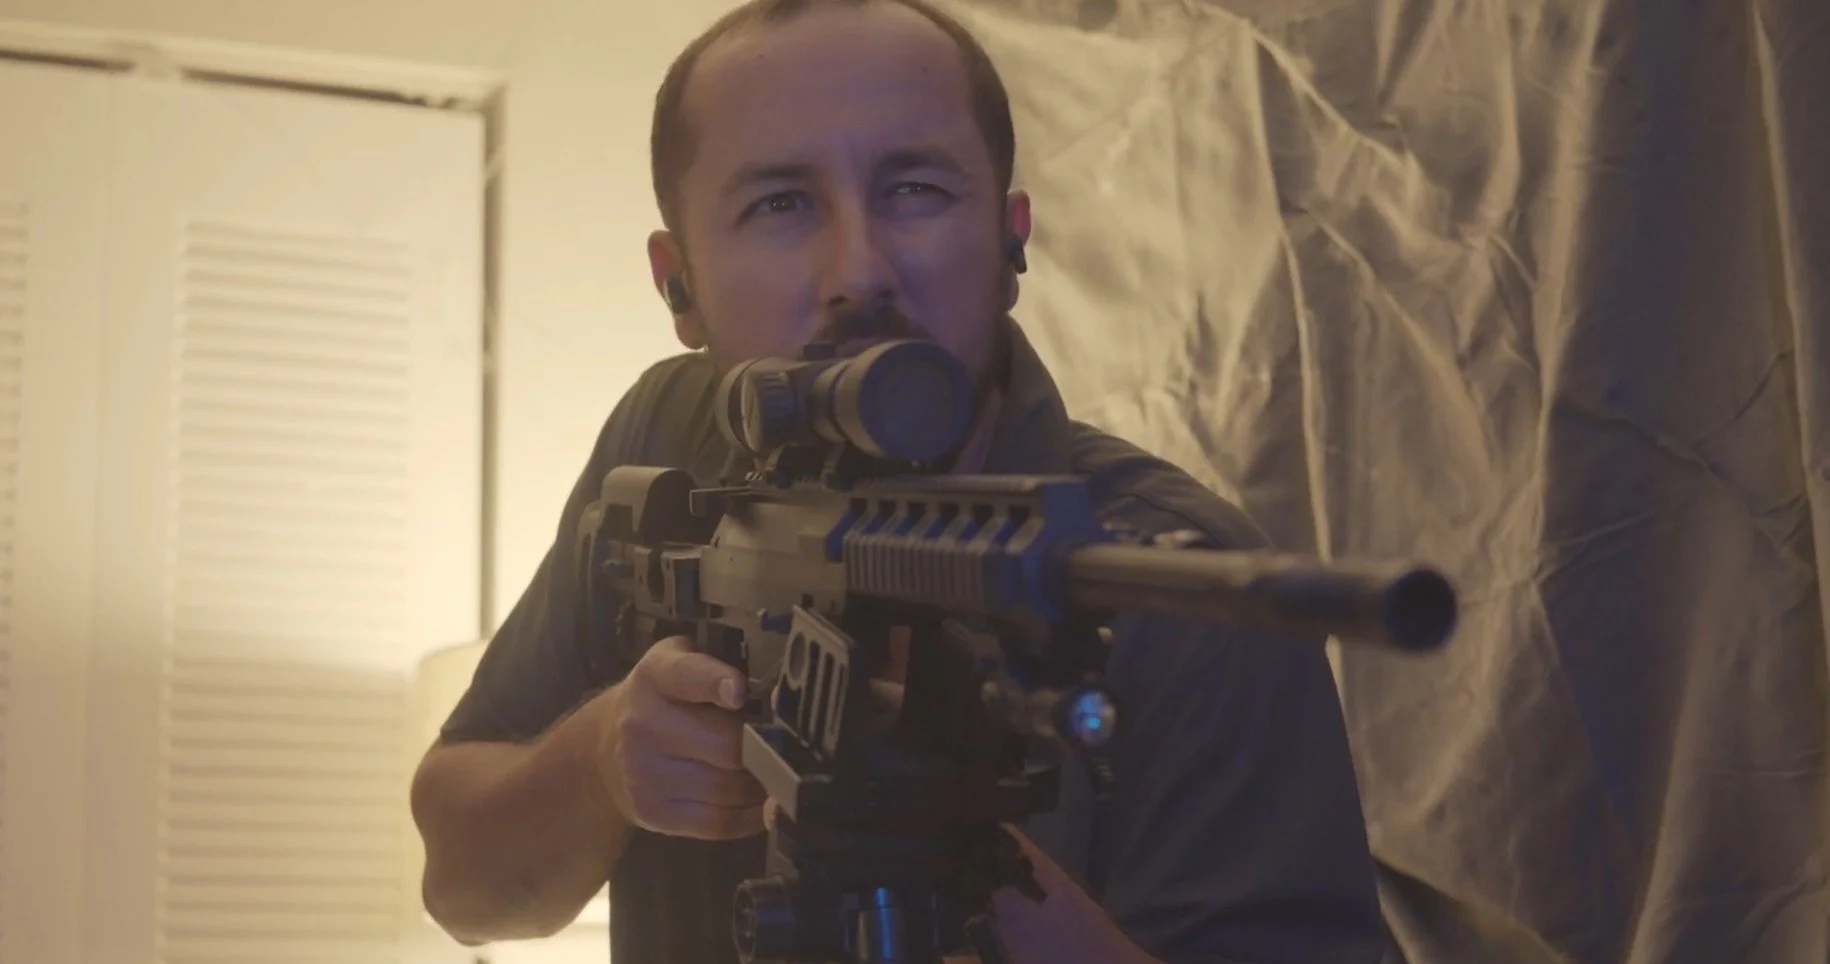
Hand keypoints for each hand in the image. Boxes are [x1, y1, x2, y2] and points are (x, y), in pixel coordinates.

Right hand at [592, 636, 766, 840]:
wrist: (604, 749)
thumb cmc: (661, 700)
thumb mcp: (677, 662)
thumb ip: (717, 665)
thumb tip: (774, 695)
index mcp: (656, 677)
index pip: (687, 675)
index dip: (716, 683)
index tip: (739, 692)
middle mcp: (643, 725)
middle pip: (727, 745)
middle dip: (762, 748)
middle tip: (779, 746)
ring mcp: (644, 774)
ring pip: (729, 788)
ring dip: (760, 784)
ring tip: (769, 771)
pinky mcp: (653, 813)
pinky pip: (719, 823)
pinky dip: (750, 816)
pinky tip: (759, 803)